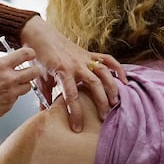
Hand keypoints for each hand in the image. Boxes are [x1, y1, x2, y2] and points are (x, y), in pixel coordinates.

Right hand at [0, 25, 40, 131]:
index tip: (28, 54)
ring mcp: (11, 93)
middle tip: (27, 69)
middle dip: (32, 69)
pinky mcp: (9, 105)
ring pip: (29, 86)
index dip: (30, 53)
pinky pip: (19, 97)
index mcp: (0, 66)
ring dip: (24, 83)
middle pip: (34, 71)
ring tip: (15, 81)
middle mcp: (9, 79)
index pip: (25, 54)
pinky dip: (14, 94)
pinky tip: (4, 92)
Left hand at [20, 15, 126, 131]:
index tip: (77, 128)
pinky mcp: (89, 53)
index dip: (75, 113)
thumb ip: (45, 96)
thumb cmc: (39, 57)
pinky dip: (118, 69)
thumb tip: (44, 114)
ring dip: (112, 88)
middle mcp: (76, 65)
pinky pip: (108, 60)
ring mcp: (85, 58)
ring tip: (115, 103)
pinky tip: (124, 81)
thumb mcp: (39, 78)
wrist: (39, 34)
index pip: (71, 96)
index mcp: (62, 72)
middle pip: (94, 85)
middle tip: (104, 118)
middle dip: (100, 102)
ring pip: (104, 73)